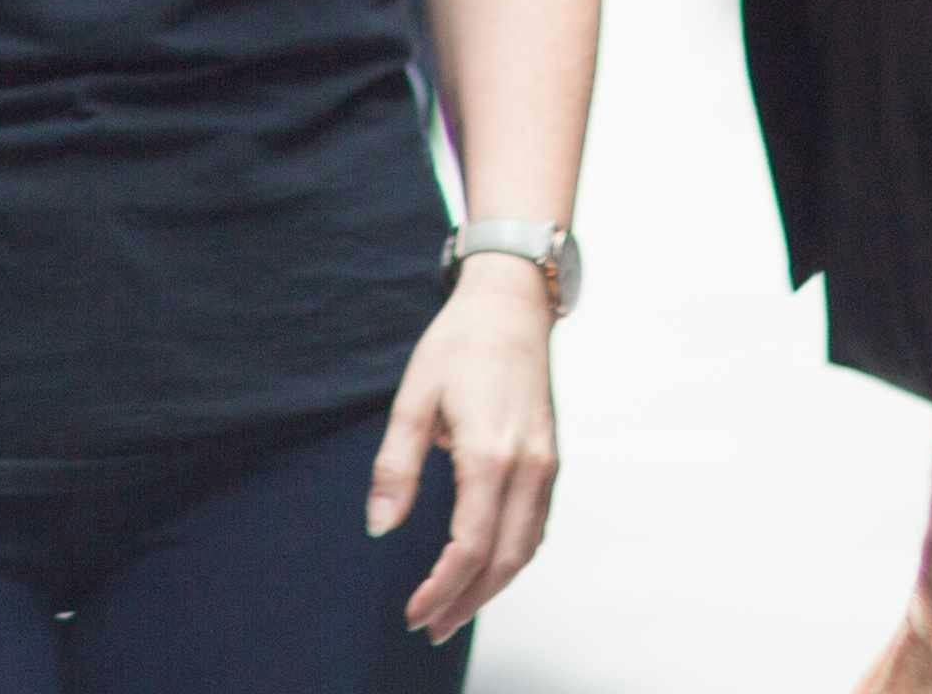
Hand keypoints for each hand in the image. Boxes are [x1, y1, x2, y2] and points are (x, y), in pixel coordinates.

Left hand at [371, 258, 558, 643]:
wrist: (511, 305)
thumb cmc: (459, 344)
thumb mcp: (413, 398)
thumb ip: (397, 466)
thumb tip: (381, 527)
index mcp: (491, 453)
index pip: (470, 545)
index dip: (441, 586)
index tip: (413, 611)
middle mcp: (528, 467)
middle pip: (504, 559)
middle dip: (466, 601)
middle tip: (429, 626)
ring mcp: (546, 465)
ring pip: (527, 549)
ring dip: (492, 587)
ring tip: (454, 609)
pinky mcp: (550, 460)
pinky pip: (536, 526)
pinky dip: (513, 558)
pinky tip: (487, 568)